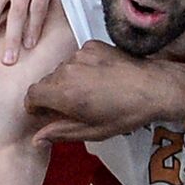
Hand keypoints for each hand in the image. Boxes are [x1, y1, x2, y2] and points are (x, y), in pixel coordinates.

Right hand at [25, 42, 173, 143]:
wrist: (153, 87)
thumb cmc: (125, 113)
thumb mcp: (92, 131)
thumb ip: (60, 132)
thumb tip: (37, 139)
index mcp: (63, 92)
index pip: (32, 95)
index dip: (35, 106)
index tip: (44, 113)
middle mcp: (67, 69)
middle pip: (46, 82)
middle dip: (53, 95)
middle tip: (72, 108)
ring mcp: (80, 54)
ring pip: (62, 69)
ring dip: (68, 81)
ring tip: (90, 93)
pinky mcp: (92, 45)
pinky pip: (77, 58)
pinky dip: (82, 68)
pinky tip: (100, 78)